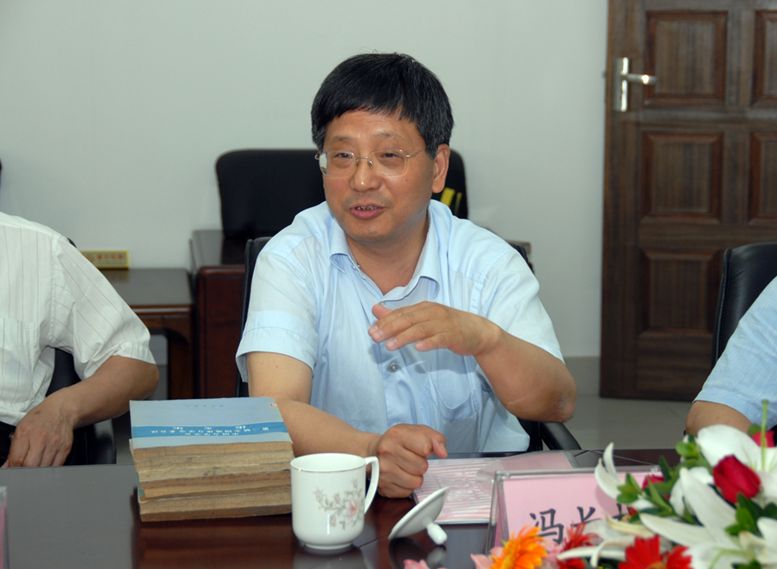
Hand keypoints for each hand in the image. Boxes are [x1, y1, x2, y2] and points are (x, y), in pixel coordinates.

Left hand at [3, 403, 73, 466]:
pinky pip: (56, 466)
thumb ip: (14, 448)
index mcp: (26, 432)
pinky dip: (49, 469)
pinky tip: (45, 464)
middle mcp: (41, 438)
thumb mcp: (21, 428)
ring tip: (35, 465)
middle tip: (23, 469)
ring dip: (37, 470)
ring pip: (43, 469)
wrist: (61, 410)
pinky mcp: (65, 448)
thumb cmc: (40, 418)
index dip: (13, 468)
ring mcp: (55, 444)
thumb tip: (8, 465)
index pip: (17, 459)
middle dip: (25, 470)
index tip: (13, 470)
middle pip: (30, 466)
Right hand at [368, 424, 446, 497]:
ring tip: (406, 467)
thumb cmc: (399, 442)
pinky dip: (407, 486)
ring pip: (416, 482)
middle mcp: (386, 452)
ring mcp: (382, 471)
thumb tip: (443, 453)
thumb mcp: (418, 432)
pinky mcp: (383, 486)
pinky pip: (407, 492)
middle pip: (421, 467)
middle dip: (420, 464)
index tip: (421, 448)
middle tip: (411, 458)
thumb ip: (435, 438)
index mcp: (397, 435)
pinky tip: (400, 476)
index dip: (427, 450)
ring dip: (415, 476)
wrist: (373, 451)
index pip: (425, 448)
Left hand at [369, 301, 498, 355]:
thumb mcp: (423, 317)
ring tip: (390, 345)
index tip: (371, 330)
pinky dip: (429, 343)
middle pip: (408, 320)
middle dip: (390, 328)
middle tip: (375, 337)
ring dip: (404, 337)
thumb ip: (399, 315)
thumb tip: (375, 309)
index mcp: (424, 308)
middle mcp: (432, 313)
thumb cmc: (447, 325)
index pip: (401, 313)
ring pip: (421, 329)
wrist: (478, 332)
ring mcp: (443, 324)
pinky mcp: (453, 336)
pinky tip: (418, 348)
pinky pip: (440, 339)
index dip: (385, 322)